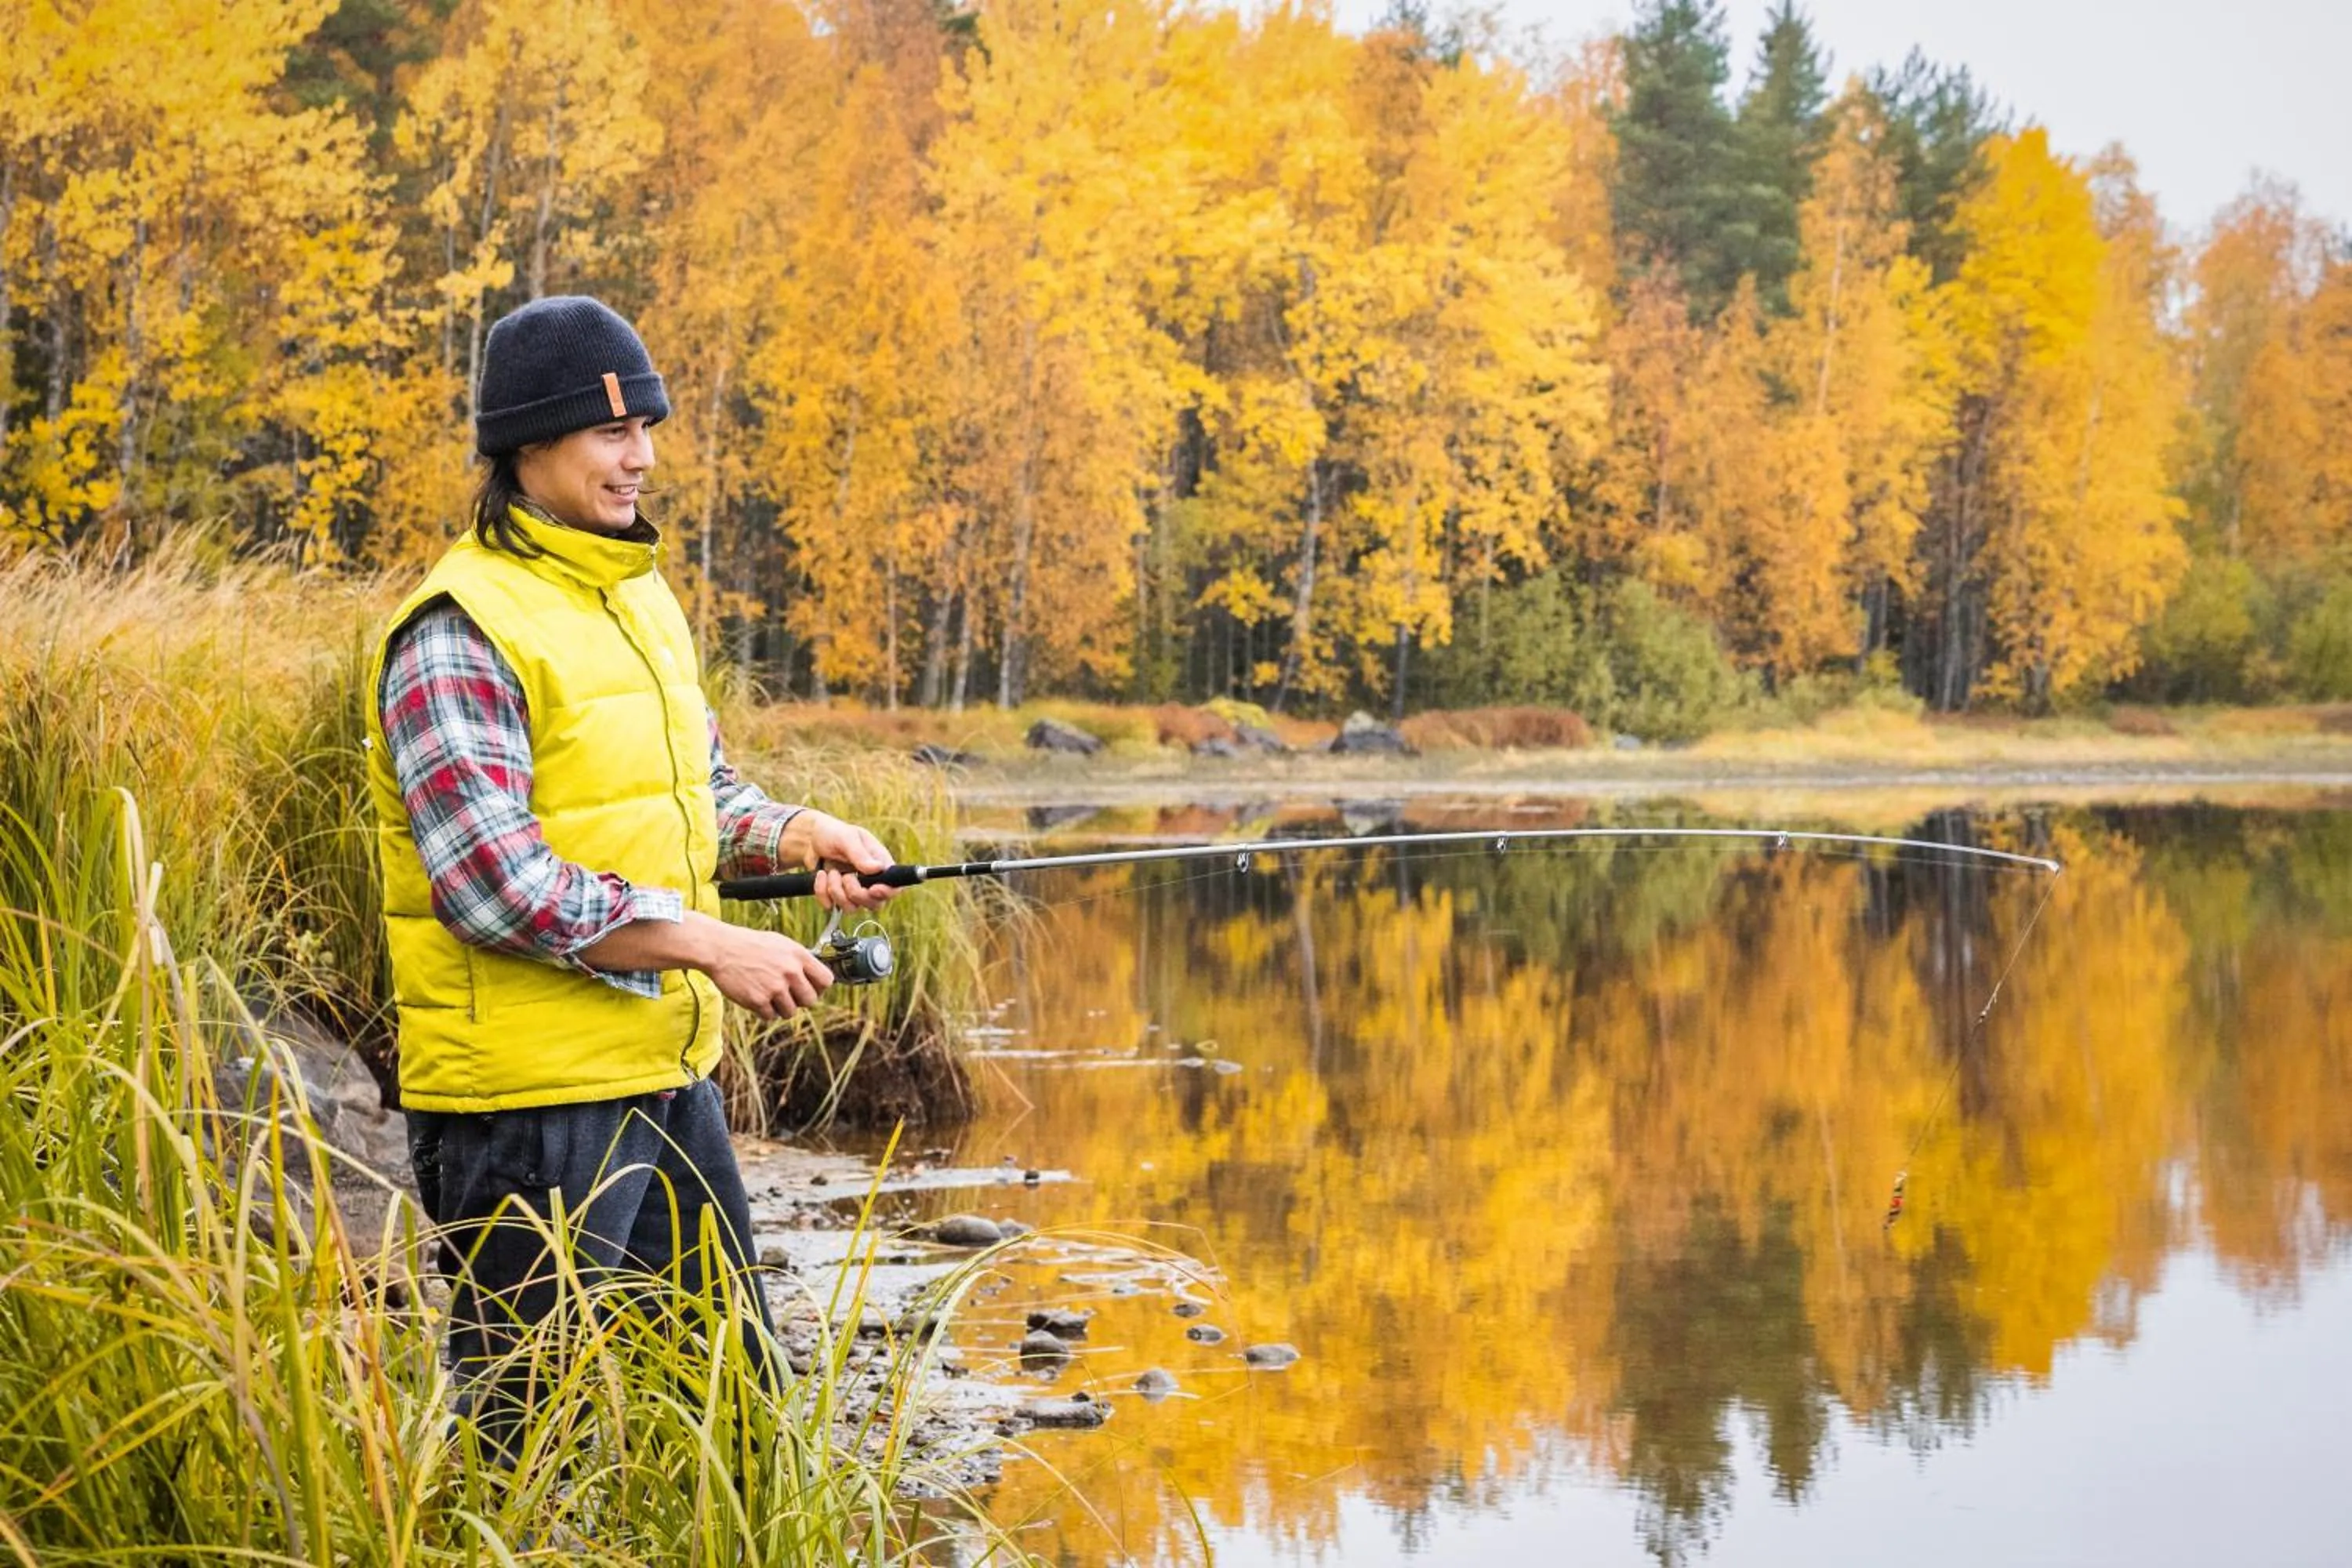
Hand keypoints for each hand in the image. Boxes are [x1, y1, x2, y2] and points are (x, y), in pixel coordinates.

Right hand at [699, 918, 833, 1020]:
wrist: (721, 949)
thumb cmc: (750, 945)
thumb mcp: (780, 943)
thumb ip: (798, 959)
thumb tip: (814, 975)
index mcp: (798, 955)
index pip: (826, 980)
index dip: (819, 987)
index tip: (810, 988)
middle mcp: (790, 971)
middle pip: (810, 1000)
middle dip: (800, 1000)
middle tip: (787, 994)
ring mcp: (775, 987)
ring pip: (791, 1012)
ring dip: (780, 1007)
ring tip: (768, 994)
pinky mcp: (759, 1000)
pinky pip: (770, 1016)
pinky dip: (764, 1010)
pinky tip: (756, 996)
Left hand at [781, 809, 898, 911]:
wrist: (810, 839)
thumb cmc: (834, 833)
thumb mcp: (847, 838)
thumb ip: (861, 855)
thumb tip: (878, 869)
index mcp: (880, 865)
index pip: (894, 887)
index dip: (887, 893)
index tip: (873, 889)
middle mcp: (870, 881)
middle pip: (874, 904)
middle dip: (856, 893)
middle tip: (846, 876)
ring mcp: (853, 891)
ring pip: (851, 908)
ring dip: (837, 891)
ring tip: (831, 872)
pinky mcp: (836, 897)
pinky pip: (832, 906)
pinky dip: (822, 892)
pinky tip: (821, 875)